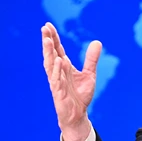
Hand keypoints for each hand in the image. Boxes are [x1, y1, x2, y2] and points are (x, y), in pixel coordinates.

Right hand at [42, 22, 101, 140]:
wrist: (78, 115)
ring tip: (48, 40)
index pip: (57, 49)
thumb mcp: (89, 74)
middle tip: (44, 28)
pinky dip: (57, 70)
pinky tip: (58, 61)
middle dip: (48, 42)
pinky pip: (56, 80)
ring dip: (48, 53)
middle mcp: (58, 72)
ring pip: (50, 65)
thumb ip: (91, 59)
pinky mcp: (58, 93)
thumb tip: (97, 41)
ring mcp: (57, 82)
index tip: (48, 25)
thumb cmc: (80, 95)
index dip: (53, 38)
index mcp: (64, 67)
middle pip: (51, 54)